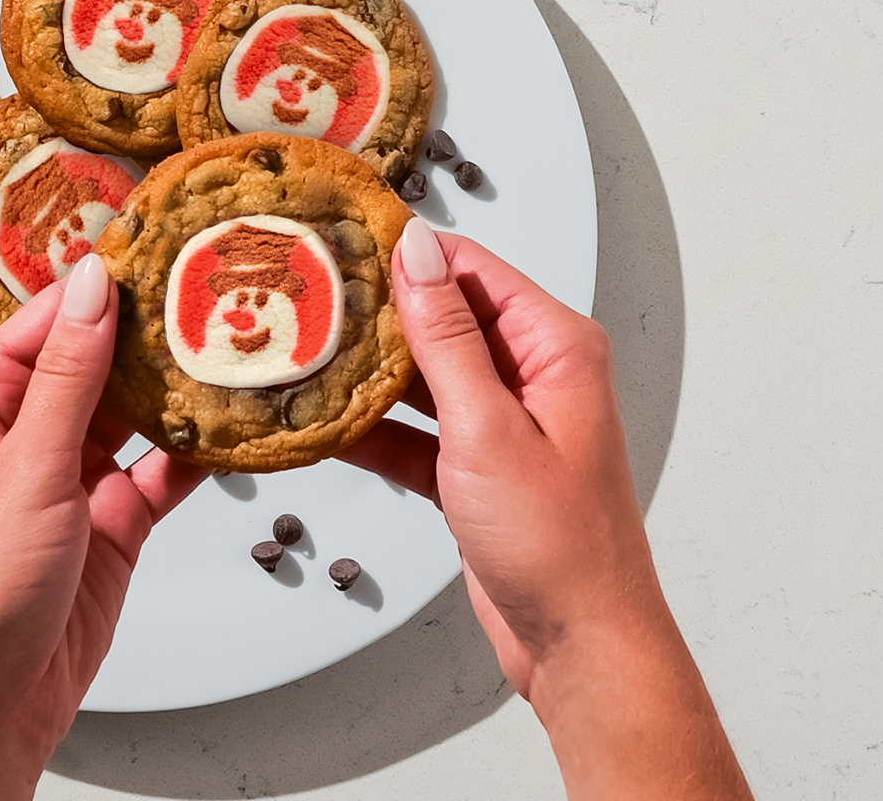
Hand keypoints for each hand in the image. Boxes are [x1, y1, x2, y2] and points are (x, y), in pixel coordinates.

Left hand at [0, 256, 208, 800]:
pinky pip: (161, 469)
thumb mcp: (25, 466)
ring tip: (236, 340)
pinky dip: (196, 449)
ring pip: (135, 411)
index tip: (159, 246)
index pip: (46, 322)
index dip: (102, 286)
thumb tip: (92, 286)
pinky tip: (233, 420)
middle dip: (150, 332)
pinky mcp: (111, 521)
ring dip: (178, 387)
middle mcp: (21, 433)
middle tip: (214, 287)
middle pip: (96, 361)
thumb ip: (69, 376)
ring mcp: (70, 477)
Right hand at [343, 218, 750, 799]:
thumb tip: (419, 252)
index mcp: (554, 348)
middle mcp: (534, 375)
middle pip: (443, 317)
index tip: (342, 241)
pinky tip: (326, 425)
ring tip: (304, 354)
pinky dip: (375, 430)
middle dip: (378, 311)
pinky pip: (416, 430)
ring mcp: (504, 422)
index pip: (470, 269)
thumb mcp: (488, 427)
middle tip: (307, 298)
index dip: (407, 253)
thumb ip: (446, 337)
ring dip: (369, 373)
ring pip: (424, 375)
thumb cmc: (559, 544)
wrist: (579, 642)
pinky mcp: (477, 467)